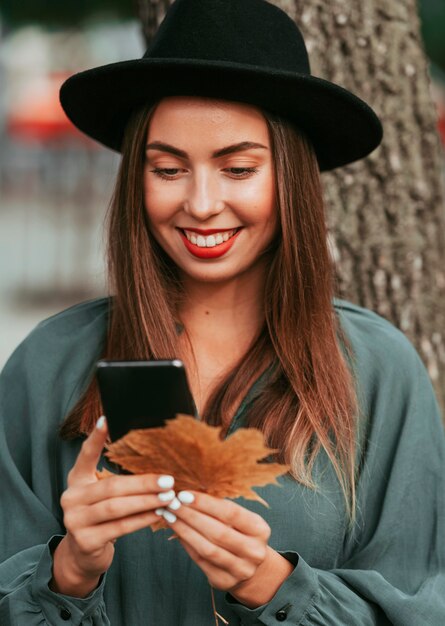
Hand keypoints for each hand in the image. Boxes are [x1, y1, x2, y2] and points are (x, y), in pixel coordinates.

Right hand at [51, 417, 175, 596]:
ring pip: (116, 507)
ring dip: (146, 501)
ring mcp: (75, 520)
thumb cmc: (101, 518)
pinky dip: (142, 520)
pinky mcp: (85, 540)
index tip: (107, 418)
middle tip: (169, 480)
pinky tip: (158, 514)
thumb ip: (117, 479)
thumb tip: (155, 460)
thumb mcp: (102, 495)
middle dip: (143, 483)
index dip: (95, 438)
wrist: (84, 556)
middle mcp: (71, 497)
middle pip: (111, 486)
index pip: (85, 455)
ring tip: (168, 497)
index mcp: (77, 480)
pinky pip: (119, 527)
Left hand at [159, 492, 294, 606]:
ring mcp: (240, 570)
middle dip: (191, 516)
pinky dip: (187, 545)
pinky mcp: (225, 582)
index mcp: (260, 530)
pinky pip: (201, 561)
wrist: (253, 569)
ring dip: (185, 531)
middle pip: (217, 532)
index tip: (184, 494)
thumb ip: (221, 509)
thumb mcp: (241, 520)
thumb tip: (189, 496)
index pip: (231, 513)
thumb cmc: (242, 534)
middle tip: (172, 504)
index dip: (205, 503)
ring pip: (207, 549)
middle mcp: (253, 552)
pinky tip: (177, 532)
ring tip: (170, 517)